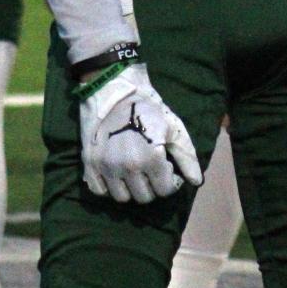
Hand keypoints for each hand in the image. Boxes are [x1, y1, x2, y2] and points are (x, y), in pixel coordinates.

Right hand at [78, 64, 202, 203]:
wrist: (112, 89)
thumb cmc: (147, 107)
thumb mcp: (172, 127)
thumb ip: (186, 157)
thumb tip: (196, 182)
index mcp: (151, 158)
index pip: (165, 191)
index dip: (170, 181)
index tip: (167, 168)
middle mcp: (128, 168)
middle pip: (144, 197)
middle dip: (152, 185)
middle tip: (150, 169)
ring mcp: (107, 167)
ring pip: (122, 198)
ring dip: (130, 188)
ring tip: (133, 171)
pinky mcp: (90, 164)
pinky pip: (100, 191)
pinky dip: (108, 186)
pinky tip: (115, 172)